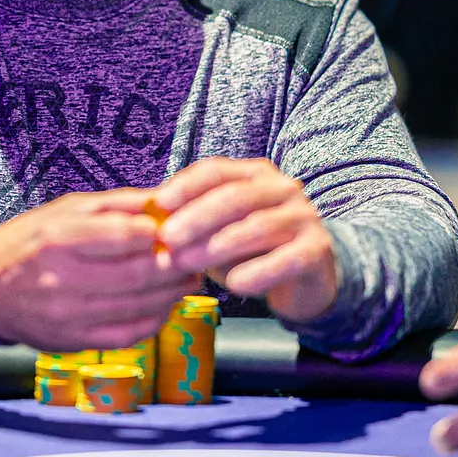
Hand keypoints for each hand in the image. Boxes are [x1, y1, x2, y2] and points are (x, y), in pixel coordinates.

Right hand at [0, 188, 201, 349]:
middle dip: (176, 266)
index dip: (159, 233)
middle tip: (195, 257)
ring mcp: (68, 315)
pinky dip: (154, 320)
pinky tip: (163, 306)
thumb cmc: (29, 242)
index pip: (125, 236)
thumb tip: (163, 200)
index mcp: (59, 239)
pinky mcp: (74, 341)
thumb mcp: (64, 210)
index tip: (174, 228)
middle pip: (138, 275)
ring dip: (173, 294)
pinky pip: (127, 334)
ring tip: (187, 280)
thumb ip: (114, 205)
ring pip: (138, 306)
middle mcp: (62, 279)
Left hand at [156, 158, 338, 321]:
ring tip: (187, 264)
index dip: (186, 186)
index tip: (158, 205)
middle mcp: (282, 188)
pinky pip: (287, 259)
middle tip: (168, 239)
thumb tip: (140, 219)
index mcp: (254, 174)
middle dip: (197, 218)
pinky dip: (259, 272)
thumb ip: (185, 222)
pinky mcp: (317, 250)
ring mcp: (303, 217)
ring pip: (259, 227)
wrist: (304, 278)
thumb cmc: (249, 250)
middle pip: (235, 197)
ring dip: (218, 246)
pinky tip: (235, 285)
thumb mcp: (215, 231)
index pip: (216, 171)